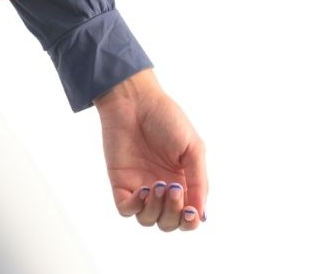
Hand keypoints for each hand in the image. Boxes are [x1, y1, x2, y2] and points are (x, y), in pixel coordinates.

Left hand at [93, 69, 207, 230]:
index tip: (191, 211)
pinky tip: (142, 190)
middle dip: (174, 214)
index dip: (191, 222)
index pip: (188, 218)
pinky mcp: (120, 181)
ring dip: (156, 210)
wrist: (134, 99)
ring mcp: (139, 185)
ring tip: (157, 185)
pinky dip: (135, 207)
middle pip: (169, 223)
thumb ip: (199, 181)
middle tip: (173, 188)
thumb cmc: (166, 117)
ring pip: (148, 220)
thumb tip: (201, 215)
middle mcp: (161, 188)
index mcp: (182, 182)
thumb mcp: (193, 148)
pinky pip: (126, 209)